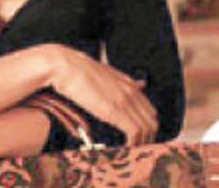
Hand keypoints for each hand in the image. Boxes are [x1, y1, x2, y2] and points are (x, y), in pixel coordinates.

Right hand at [43, 45, 157, 144]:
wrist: (67, 67)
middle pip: (152, 122)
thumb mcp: (107, 74)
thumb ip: (125, 82)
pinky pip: (134, 132)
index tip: (139, 139)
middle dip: (147, 138)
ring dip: (140, 143)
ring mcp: (125, 101)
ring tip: (130, 152)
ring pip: (147, 128)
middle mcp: (132, 92)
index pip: (151, 112)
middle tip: (136, 149)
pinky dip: (132, 144)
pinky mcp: (115, 110)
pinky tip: (124, 148)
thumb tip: (140, 84)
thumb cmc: (80, 71)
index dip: (147, 128)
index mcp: (130, 85)